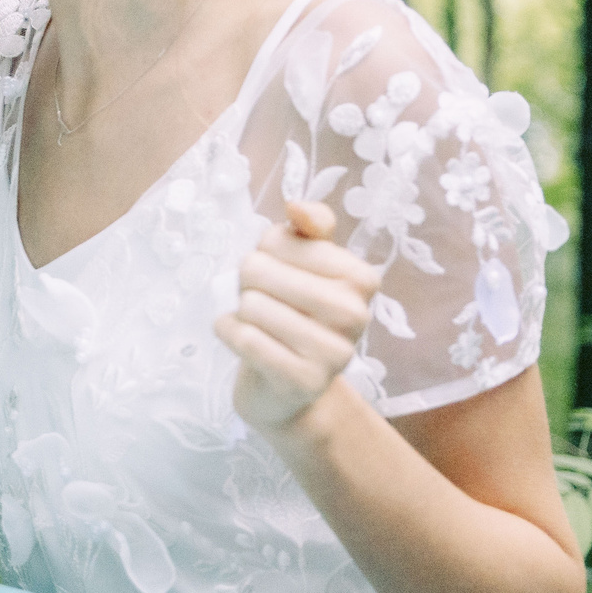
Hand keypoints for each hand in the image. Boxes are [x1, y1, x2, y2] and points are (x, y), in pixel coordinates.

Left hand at [215, 200, 384, 434]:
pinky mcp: (305, 382)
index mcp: (361, 278)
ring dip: (239, 312)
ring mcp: (335, 353)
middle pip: (259, 269)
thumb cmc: (292, 312)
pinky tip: (242, 340)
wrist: (285, 387)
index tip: (277, 274)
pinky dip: (230, 334)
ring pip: (251, 305)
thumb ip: (309, 225)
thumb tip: (296, 206)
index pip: (276, 240)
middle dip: (246, 283)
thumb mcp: (305, 262)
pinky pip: (246, 340)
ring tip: (256, 323)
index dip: (262, 254)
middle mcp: (356, 314)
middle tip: (261, 301)